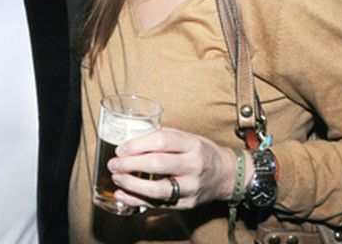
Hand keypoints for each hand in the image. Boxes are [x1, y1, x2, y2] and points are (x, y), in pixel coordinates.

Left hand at [107, 128, 238, 208]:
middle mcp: (193, 166)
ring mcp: (191, 188)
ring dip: (131, 185)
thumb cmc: (202, 153)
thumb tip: (131, 137)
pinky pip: (158, 204)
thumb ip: (163, 137)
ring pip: (158, 189)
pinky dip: (136, 200)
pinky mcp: (186, 204)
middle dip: (130, 164)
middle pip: (157, 164)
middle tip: (114, 164)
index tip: (121, 148)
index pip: (162, 141)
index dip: (137, 144)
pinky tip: (122, 195)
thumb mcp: (188, 138)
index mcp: (193, 145)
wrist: (227, 176)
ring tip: (116, 178)